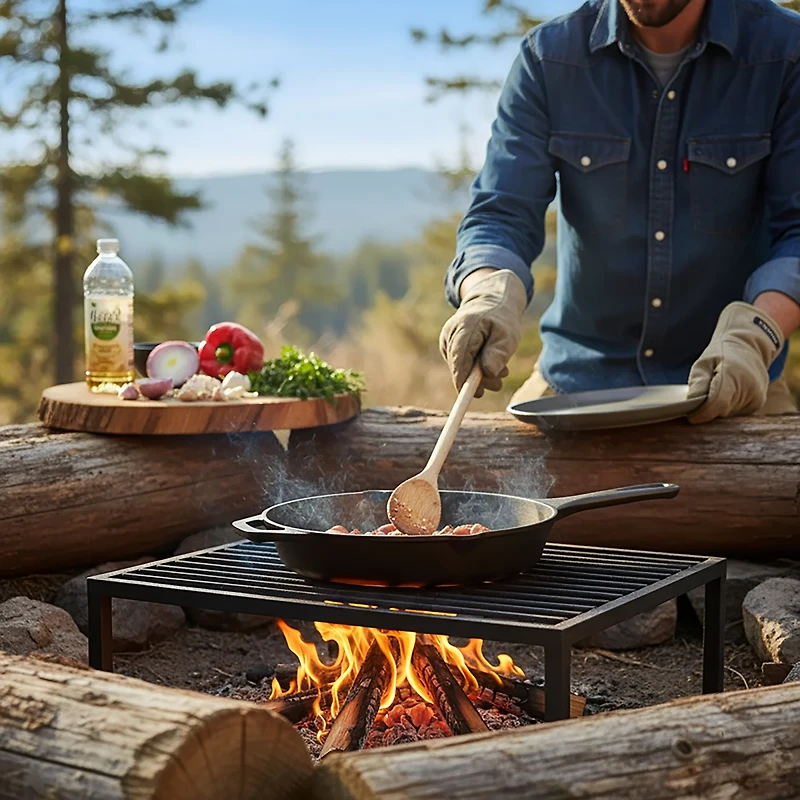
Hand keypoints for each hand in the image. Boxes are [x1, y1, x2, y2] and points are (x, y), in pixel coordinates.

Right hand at [439, 269, 526, 396]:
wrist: (491, 301)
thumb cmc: (501, 318)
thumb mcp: (507, 335)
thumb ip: (497, 353)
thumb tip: (487, 372)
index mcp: (464, 328)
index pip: (459, 360)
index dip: (465, 381)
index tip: (474, 395)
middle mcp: (450, 334)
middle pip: (459, 367)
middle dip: (479, 380)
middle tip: (499, 382)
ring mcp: (448, 340)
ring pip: (460, 368)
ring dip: (480, 374)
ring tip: (500, 369)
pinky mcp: (449, 346)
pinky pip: (461, 364)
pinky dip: (475, 367)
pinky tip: (488, 362)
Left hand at [687, 301, 783, 423]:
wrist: (749, 348)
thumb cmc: (721, 354)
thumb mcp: (703, 363)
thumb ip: (698, 383)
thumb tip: (691, 406)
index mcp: (733, 374)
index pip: (717, 403)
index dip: (702, 413)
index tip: (691, 416)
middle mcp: (749, 388)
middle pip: (720, 411)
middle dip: (708, 409)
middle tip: (702, 396)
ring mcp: (756, 397)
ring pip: (727, 413)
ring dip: (717, 407)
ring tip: (716, 390)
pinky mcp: (757, 404)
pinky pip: (735, 412)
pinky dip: (727, 407)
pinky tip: (727, 394)